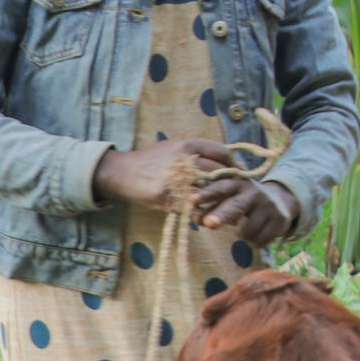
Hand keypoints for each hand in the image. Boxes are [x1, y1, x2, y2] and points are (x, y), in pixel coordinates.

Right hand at [94, 138, 239, 215]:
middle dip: (230, 184)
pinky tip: (205, 216)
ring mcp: (176, 179)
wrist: (120, 172)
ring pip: (208, 191)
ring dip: (219, 201)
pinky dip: (201, 212)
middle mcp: (183, 160)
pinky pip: (192, 207)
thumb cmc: (151, 160)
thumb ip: (196, 152)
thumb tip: (225, 162)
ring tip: (227, 208)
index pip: (222, 152)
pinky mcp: (167, 197)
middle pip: (219, 172)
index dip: (233, 164)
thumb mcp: (174, 147)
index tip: (239, 173)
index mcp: (187, 144)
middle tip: (238, 193)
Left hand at [192, 171, 297, 243]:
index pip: (221, 188)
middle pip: (236, 206)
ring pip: (247, 230)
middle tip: (209, 224)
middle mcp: (254, 192)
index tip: (192, 201)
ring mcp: (268, 205)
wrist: (280, 202)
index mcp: (238, 183)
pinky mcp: (280, 219)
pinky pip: (260, 240)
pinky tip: (259, 232)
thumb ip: (212, 206)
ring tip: (245, 229)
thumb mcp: (230, 197)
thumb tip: (197, 219)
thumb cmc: (244, 201)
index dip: (207, 194)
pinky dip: (256, 241)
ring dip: (243, 235)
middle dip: (222, 215)